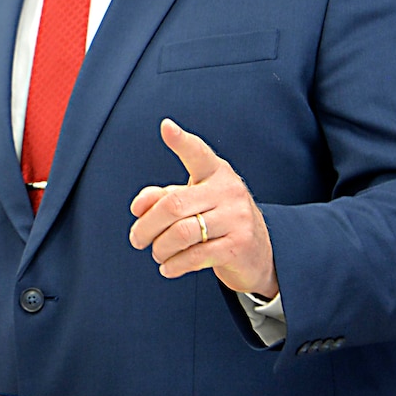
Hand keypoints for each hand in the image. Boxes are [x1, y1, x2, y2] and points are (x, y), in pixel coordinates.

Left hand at [128, 118, 278, 298]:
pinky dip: (174, 265)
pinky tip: (167, 267)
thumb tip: (137, 207)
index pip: (197, 154)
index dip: (181, 141)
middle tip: (136, 239)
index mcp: (216, 173)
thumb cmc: (217, 220)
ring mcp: (236, 219)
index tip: (166, 127)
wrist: (259, 254)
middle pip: (174, 205)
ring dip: (160, 248)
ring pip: (182, 233)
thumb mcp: (192, 203)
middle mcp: (229, 191)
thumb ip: (162, 198)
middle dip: (147, 226)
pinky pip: (195, 256)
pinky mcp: (238, 246)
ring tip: (156, 253)